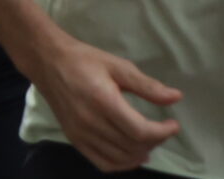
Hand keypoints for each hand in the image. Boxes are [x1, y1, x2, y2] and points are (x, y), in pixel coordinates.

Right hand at [32, 33, 182, 172]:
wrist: (47, 62)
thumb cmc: (84, 60)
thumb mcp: (117, 66)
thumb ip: (147, 85)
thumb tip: (176, 97)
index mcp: (103, 101)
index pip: (140, 131)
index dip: (162, 133)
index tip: (173, 125)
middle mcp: (91, 122)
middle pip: (132, 146)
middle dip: (155, 141)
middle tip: (162, 129)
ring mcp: (81, 134)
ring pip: (120, 158)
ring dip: (140, 153)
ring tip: (149, 141)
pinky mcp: (74, 140)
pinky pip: (102, 163)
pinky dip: (121, 164)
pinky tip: (131, 154)